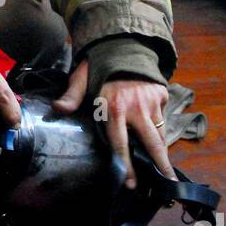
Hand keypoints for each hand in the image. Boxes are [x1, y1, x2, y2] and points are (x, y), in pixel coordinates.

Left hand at [52, 62, 175, 187]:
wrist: (124, 41)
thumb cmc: (99, 64)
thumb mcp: (81, 78)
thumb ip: (72, 96)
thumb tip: (57, 109)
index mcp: (114, 108)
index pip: (121, 143)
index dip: (127, 166)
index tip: (131, 184)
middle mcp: (136, 108)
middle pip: (152, 144)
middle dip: (160, 166)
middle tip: (167, 184)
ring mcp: (152, 102)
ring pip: (161, 133)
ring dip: (163, 153)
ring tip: (168, 172)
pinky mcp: (162, 95)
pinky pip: (163, 117)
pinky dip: (161, 129)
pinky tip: (160, 141)